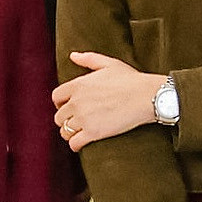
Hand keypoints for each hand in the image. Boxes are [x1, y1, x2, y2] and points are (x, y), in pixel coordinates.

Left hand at [53, 50, 172, 151]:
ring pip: (65, 131)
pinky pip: (74, 143)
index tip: (67, 107)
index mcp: (78, 85)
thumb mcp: (109, 64)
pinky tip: (81, 144)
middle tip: (75, 121)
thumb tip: (73, 55)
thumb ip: (88, 59)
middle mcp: (76, 102)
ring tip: (78, 133)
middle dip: (66, 119)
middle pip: (59, 116)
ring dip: (69, 133)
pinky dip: (75, 145)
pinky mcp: (93, 133)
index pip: (56, 97)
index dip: (60, 103)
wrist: (146, 96)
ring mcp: (84, 118)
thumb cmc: (130, 79)